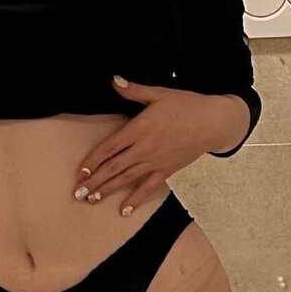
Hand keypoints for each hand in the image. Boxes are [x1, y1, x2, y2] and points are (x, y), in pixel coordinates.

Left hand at [72, 76, 223, 216]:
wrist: (213, 122)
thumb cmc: (185, 105)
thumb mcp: (159, 93)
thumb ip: (134, 90)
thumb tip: (114, 80)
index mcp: (139, 129)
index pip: (109, 147)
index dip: (93, 160)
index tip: (80, 171)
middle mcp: (144, 148)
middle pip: (113, 167)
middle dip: (94, 181)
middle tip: (77, 193)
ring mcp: (155, 162)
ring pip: (126, 179)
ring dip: (108, 190)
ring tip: (91, 200)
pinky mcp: (167, 170)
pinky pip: (148, 188)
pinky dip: (135, 200)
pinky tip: (124, 211)